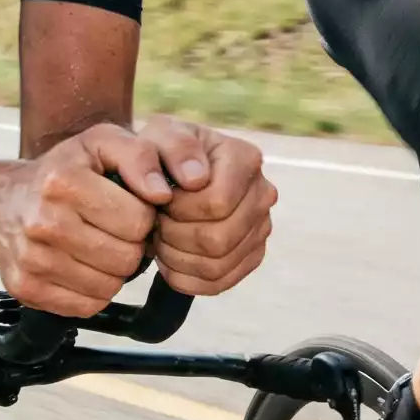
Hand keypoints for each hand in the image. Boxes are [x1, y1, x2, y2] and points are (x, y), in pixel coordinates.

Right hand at [0, 125, 163, 316]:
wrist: (3, 203)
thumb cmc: (63, 172)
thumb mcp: (101, 143)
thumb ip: (140, 155)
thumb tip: (162, 193)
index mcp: (62, 181)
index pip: (138, 221)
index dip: (142, 215)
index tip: (127, 207)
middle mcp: (42, 222)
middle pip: (126, 258)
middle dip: (130, 245)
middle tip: (113, 230)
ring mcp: (32, 260)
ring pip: (109, 287)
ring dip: (113, 270)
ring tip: (98, 247)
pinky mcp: (27, 289)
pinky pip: (87, 306)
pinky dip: (92, 291)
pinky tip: (81, 266)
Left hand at [133, 115, 278, 294]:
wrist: (169, 173)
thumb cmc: (164, 154)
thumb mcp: (160, 135)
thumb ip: (173, 147)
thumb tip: (195, 179)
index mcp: (245, 159)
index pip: (216, 203)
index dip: (178, 209)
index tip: (160, 199)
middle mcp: (262, 194)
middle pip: (218, 239)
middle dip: (175, 236)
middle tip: (157, 222)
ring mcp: (260, 228)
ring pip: (216, 265)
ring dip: (177, 258)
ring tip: (161, 238)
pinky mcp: (251, 256)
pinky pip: (218, 284)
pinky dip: (185, 277)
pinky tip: (170, 257)